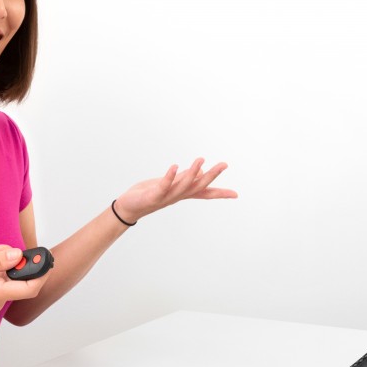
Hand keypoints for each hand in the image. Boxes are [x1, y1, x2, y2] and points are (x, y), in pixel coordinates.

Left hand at [113, 158, 237, 223]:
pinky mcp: (153, 195)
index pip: (204, 193)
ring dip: (193, 173)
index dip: (220, 193)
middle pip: (198, 187)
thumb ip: (185, 179)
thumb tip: (200, 171)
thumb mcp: (171, 185)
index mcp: (182, 193)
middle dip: (211, 176)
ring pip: (183, 186)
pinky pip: (163, 186)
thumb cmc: (150, 194)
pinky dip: (170, 177)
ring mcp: (166, 197)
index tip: (236, 194)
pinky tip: (175, 166)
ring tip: (200, 159)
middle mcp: (177, 196)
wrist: (129, 206)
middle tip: (224, 164)